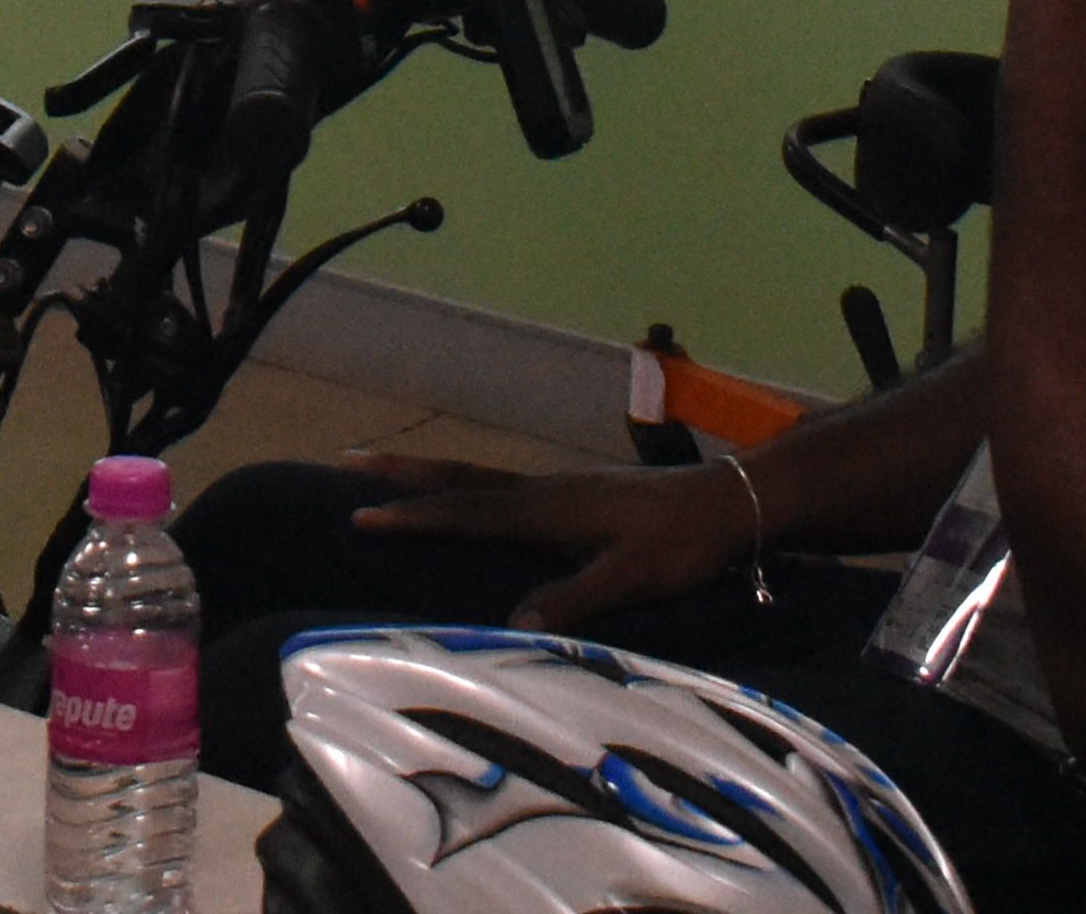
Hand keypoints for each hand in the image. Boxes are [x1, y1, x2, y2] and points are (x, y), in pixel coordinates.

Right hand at [338, 449, 754, 630]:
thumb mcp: (634, 577)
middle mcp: (549, 490)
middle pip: (464, 479)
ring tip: (392, 475)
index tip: (363, 512)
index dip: (417, 515)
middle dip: (407, 475)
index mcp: (553, 507)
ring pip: (483, 479)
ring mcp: (564, 489)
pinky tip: (471, 501)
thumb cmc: (686, 543)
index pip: (470, 511)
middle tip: (351, 463)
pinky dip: (469, 489)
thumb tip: (514, 622)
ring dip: (434, 477)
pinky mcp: (579, 497)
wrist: (734, 503)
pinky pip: (505, 488)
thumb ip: (577, 597)